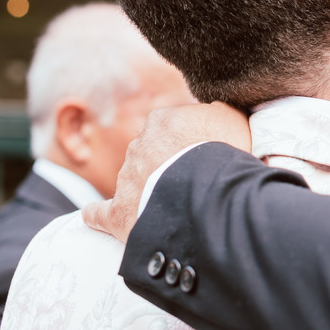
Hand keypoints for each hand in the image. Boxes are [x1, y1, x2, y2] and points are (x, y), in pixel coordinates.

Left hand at [83, 101, 250, 242]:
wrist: (210, 193)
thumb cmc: (227, 153)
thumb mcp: (233, 118)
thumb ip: (217, 111)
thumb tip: (211, 111)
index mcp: (163, 121)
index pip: (172, 128)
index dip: (189, 142)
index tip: (204, 155)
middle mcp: (139, 145)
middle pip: (151, 153)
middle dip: (166, 165)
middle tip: (193, 181)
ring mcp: (126, 179)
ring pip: (132, 181)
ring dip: (147, 190)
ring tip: (176, 207)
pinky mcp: (119, 213)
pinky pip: (100, 213)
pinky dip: (97, 216)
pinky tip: (96, 218)